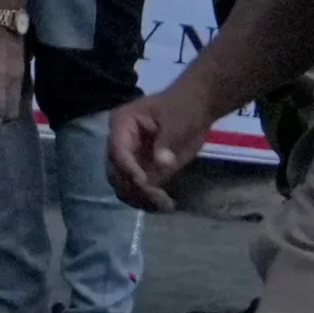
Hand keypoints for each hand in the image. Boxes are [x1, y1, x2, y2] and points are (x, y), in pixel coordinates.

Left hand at [0, 11, 25, 124]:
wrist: (4, 10)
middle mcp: (13, 80)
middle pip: (12, 110)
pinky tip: (0, 96)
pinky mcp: (23, 67)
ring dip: (7, 110)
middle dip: (1, 121)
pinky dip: (11, 99)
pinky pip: (20, 91)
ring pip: (18, 101)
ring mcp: (20, 73)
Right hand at [106, 91, 212, 211]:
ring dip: (141, 198)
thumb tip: (163, 164)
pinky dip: (150, 200)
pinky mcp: (143, 170)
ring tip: (164, 204)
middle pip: (116, 172)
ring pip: (125, 186)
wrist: (197, 108)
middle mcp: (120, 144)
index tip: (143, 183)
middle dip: (134, 188)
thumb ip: (168, 141)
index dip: (128, 168)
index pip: (118, 151)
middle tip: (157, 198)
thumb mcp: (178, 120)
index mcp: (122, 124)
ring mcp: (131, 159)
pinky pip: (139, 190)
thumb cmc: (185, 107)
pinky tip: (166, 205)